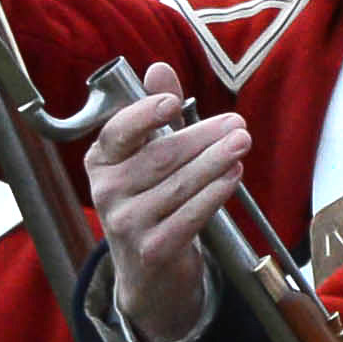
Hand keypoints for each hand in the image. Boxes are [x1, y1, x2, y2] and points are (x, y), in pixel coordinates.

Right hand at [82, 63, 252, 341]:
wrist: (147, 273)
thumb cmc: (151, 201)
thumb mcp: (148, 156)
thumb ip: (156, 114)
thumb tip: (158, 68)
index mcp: (100, 161)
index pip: (119, 132)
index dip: (145, 115)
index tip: (173, 102)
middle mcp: (106, 191)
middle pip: (161, 157)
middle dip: (204, 138)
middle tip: (238, 124)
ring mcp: (126, 223)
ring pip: (179, 185)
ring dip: (216, 162)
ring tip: (242, 144)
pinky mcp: (152, 250)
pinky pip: (190, 215)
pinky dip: (215, 193)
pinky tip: (234, 176)